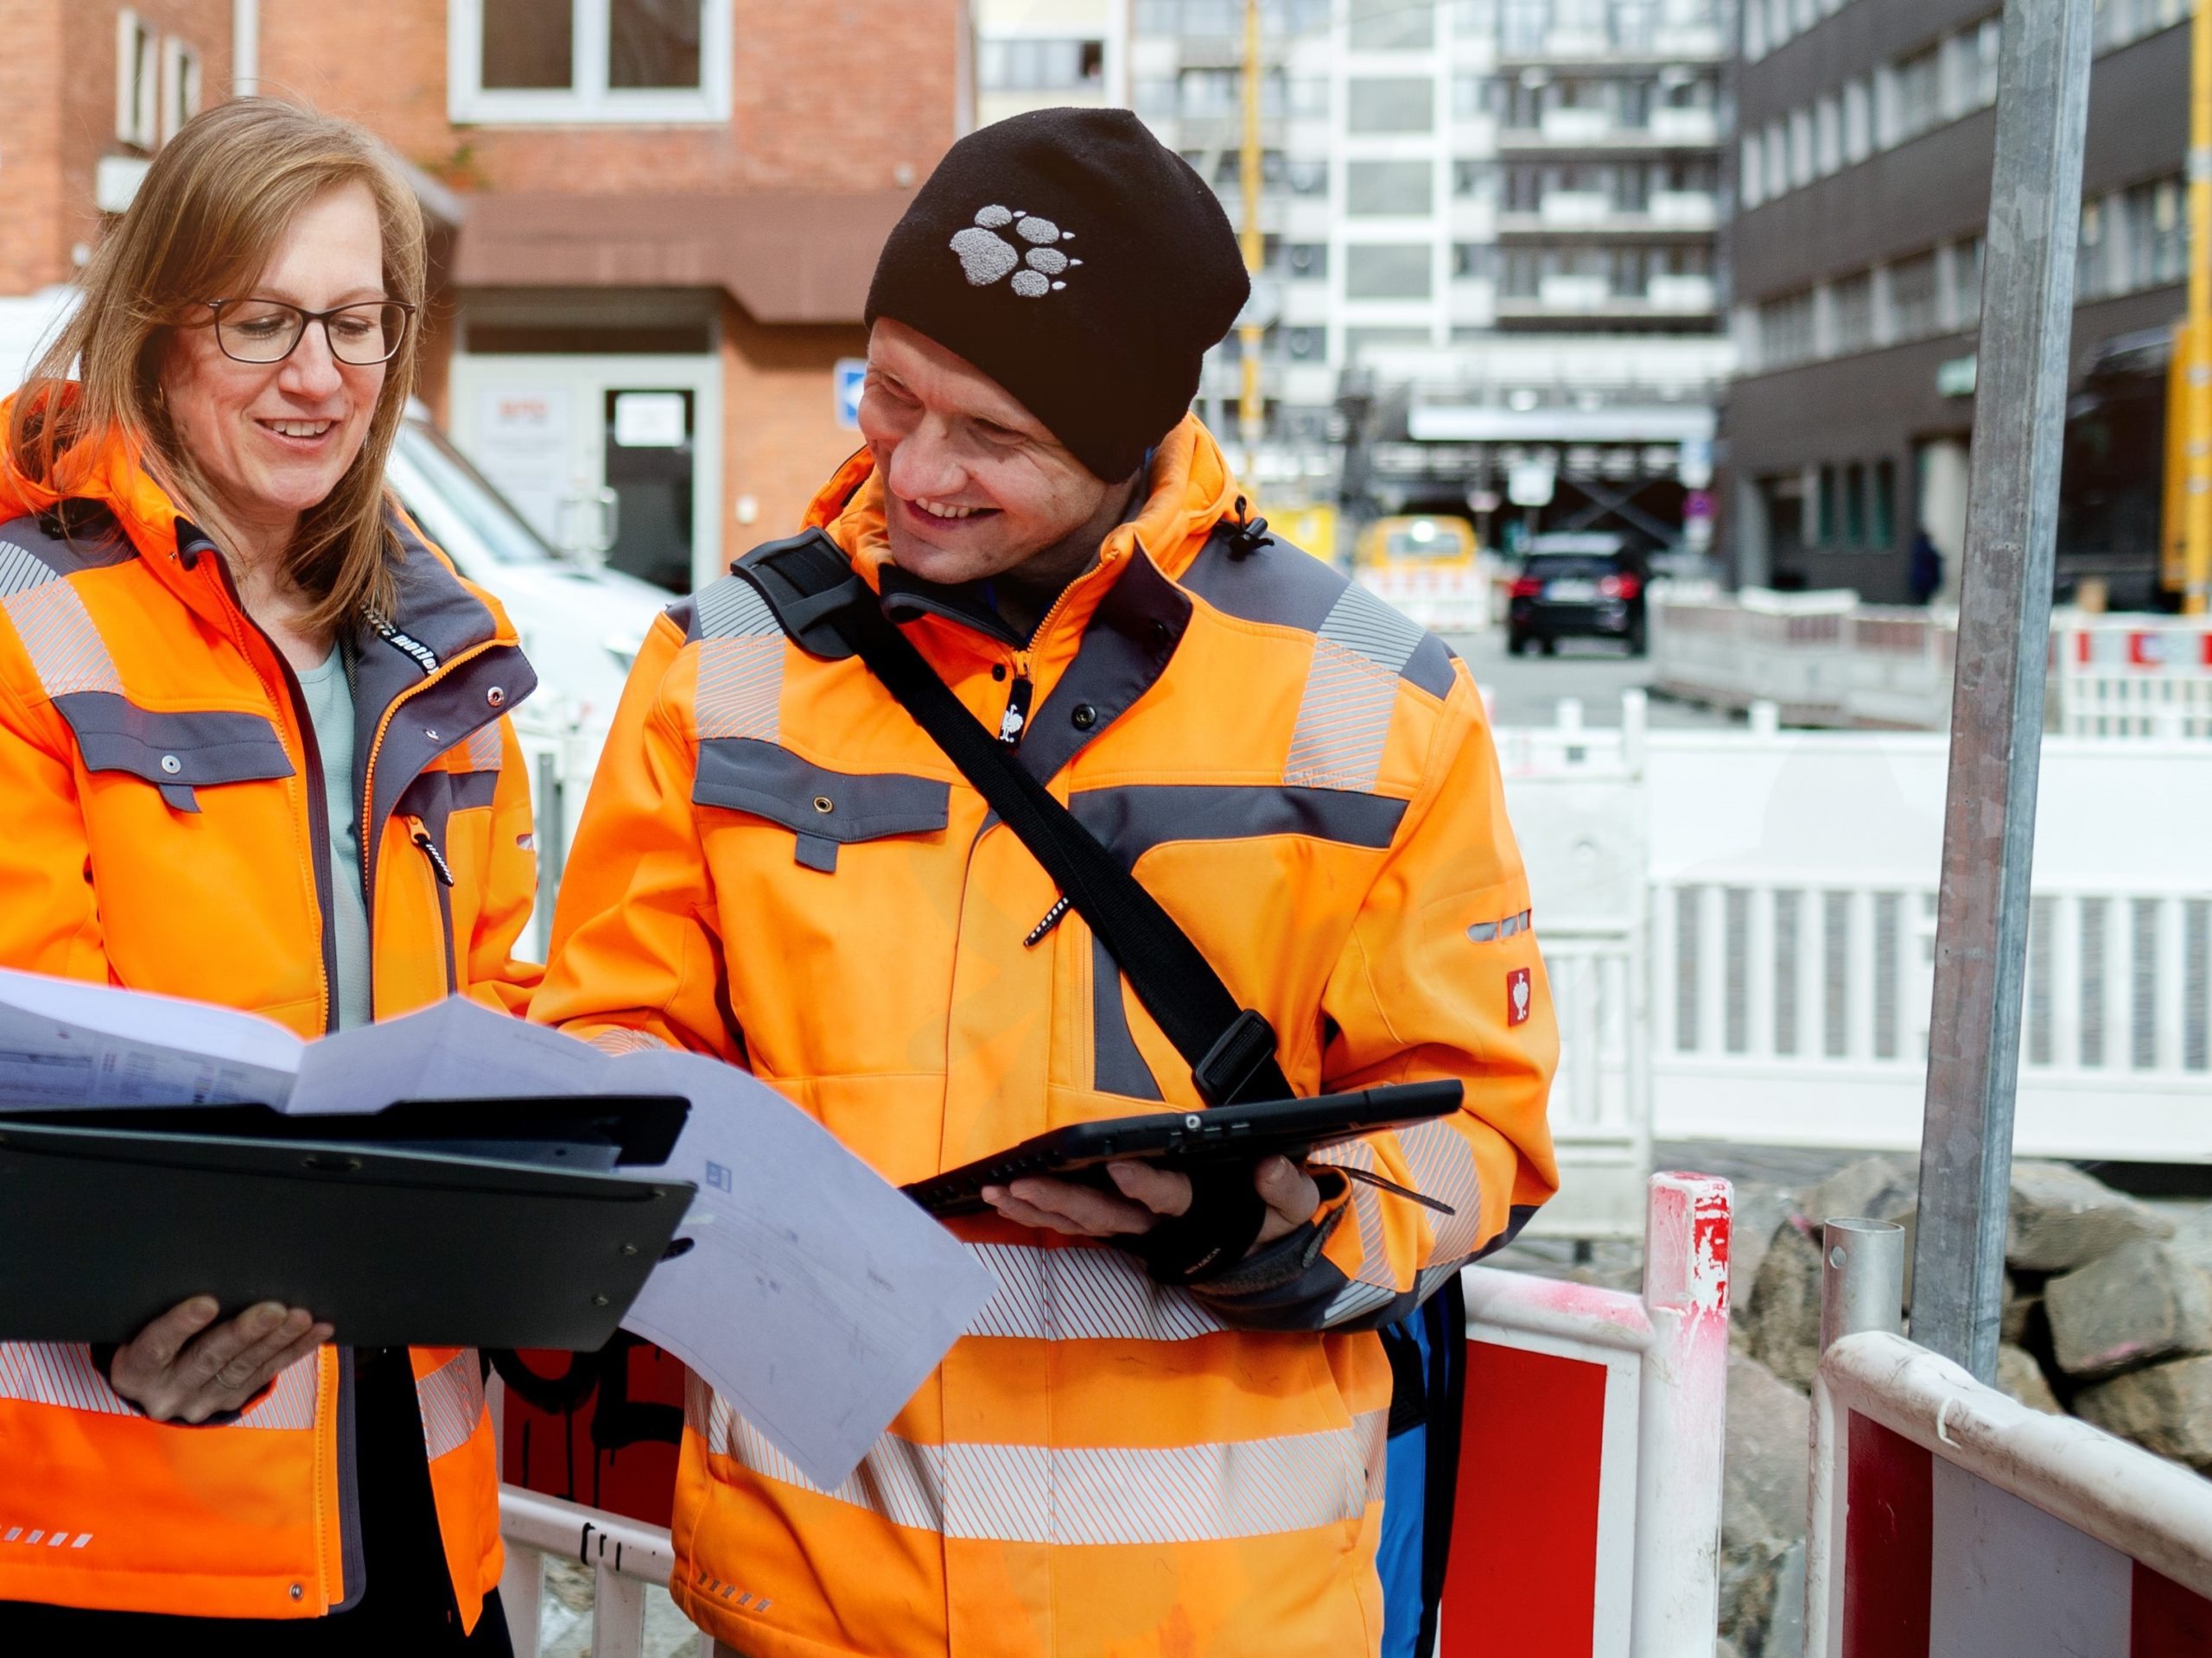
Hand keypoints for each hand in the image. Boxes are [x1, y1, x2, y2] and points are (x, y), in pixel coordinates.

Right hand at [108, 1297, 330, 1423]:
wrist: (154, 1383)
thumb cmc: (152, 1338)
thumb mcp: (144, 1326)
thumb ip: (167, 1307)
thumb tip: (216, 1269)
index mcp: (135, 1369)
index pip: (155, 1347)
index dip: (181, 1325)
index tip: (208, 1302)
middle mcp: (165, 1392)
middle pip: (208, 1359)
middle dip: (245, 1333)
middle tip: (275, 1309)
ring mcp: (199, 1402)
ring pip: (243, 1368)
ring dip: (277, 1341)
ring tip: (301, 1317)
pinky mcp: (229, 1403)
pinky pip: (266, 1374)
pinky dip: (294, 1350)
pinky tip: (317, 1330)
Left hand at [983, 1155, 1320, 1254]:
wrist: (1258, 1251)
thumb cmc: (1272, 1220)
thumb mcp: (1294, 1207)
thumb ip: (1286, 1190)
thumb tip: (1268, 1168)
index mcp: (1201, 1212)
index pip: (1170, 1198)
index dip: (1144, 1186)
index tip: (1117, 1164)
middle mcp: (1160, 1225)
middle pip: (1107, 1214)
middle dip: (1061, 1199)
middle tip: (1021, 1183)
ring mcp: (1136, 1229)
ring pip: (1082, 1222)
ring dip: (1038, 1208)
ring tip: (998, 1191)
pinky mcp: (1121, 1227)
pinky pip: (1074, 1226)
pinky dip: (1038, 1215)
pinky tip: (1006, 1201)